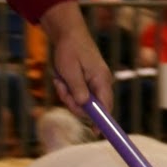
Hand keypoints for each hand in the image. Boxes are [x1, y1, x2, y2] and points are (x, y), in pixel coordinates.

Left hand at [42, 0, 113, 116]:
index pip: (106, 106)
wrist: (67, 34)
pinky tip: (61, 78)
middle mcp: (101, 83)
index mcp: (102, 80)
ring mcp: (94, 83)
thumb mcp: (70, 70)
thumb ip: (78, 89)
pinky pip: (77, 94)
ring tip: (60, 80)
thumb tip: (83, 106)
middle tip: (62, 89)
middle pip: (91, 107)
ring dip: (67, 95)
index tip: (98, 132)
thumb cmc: (69, 49)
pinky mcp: (86, 82)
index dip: (103, 121)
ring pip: (81, 102)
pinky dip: (67, 90)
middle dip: (73, 103)